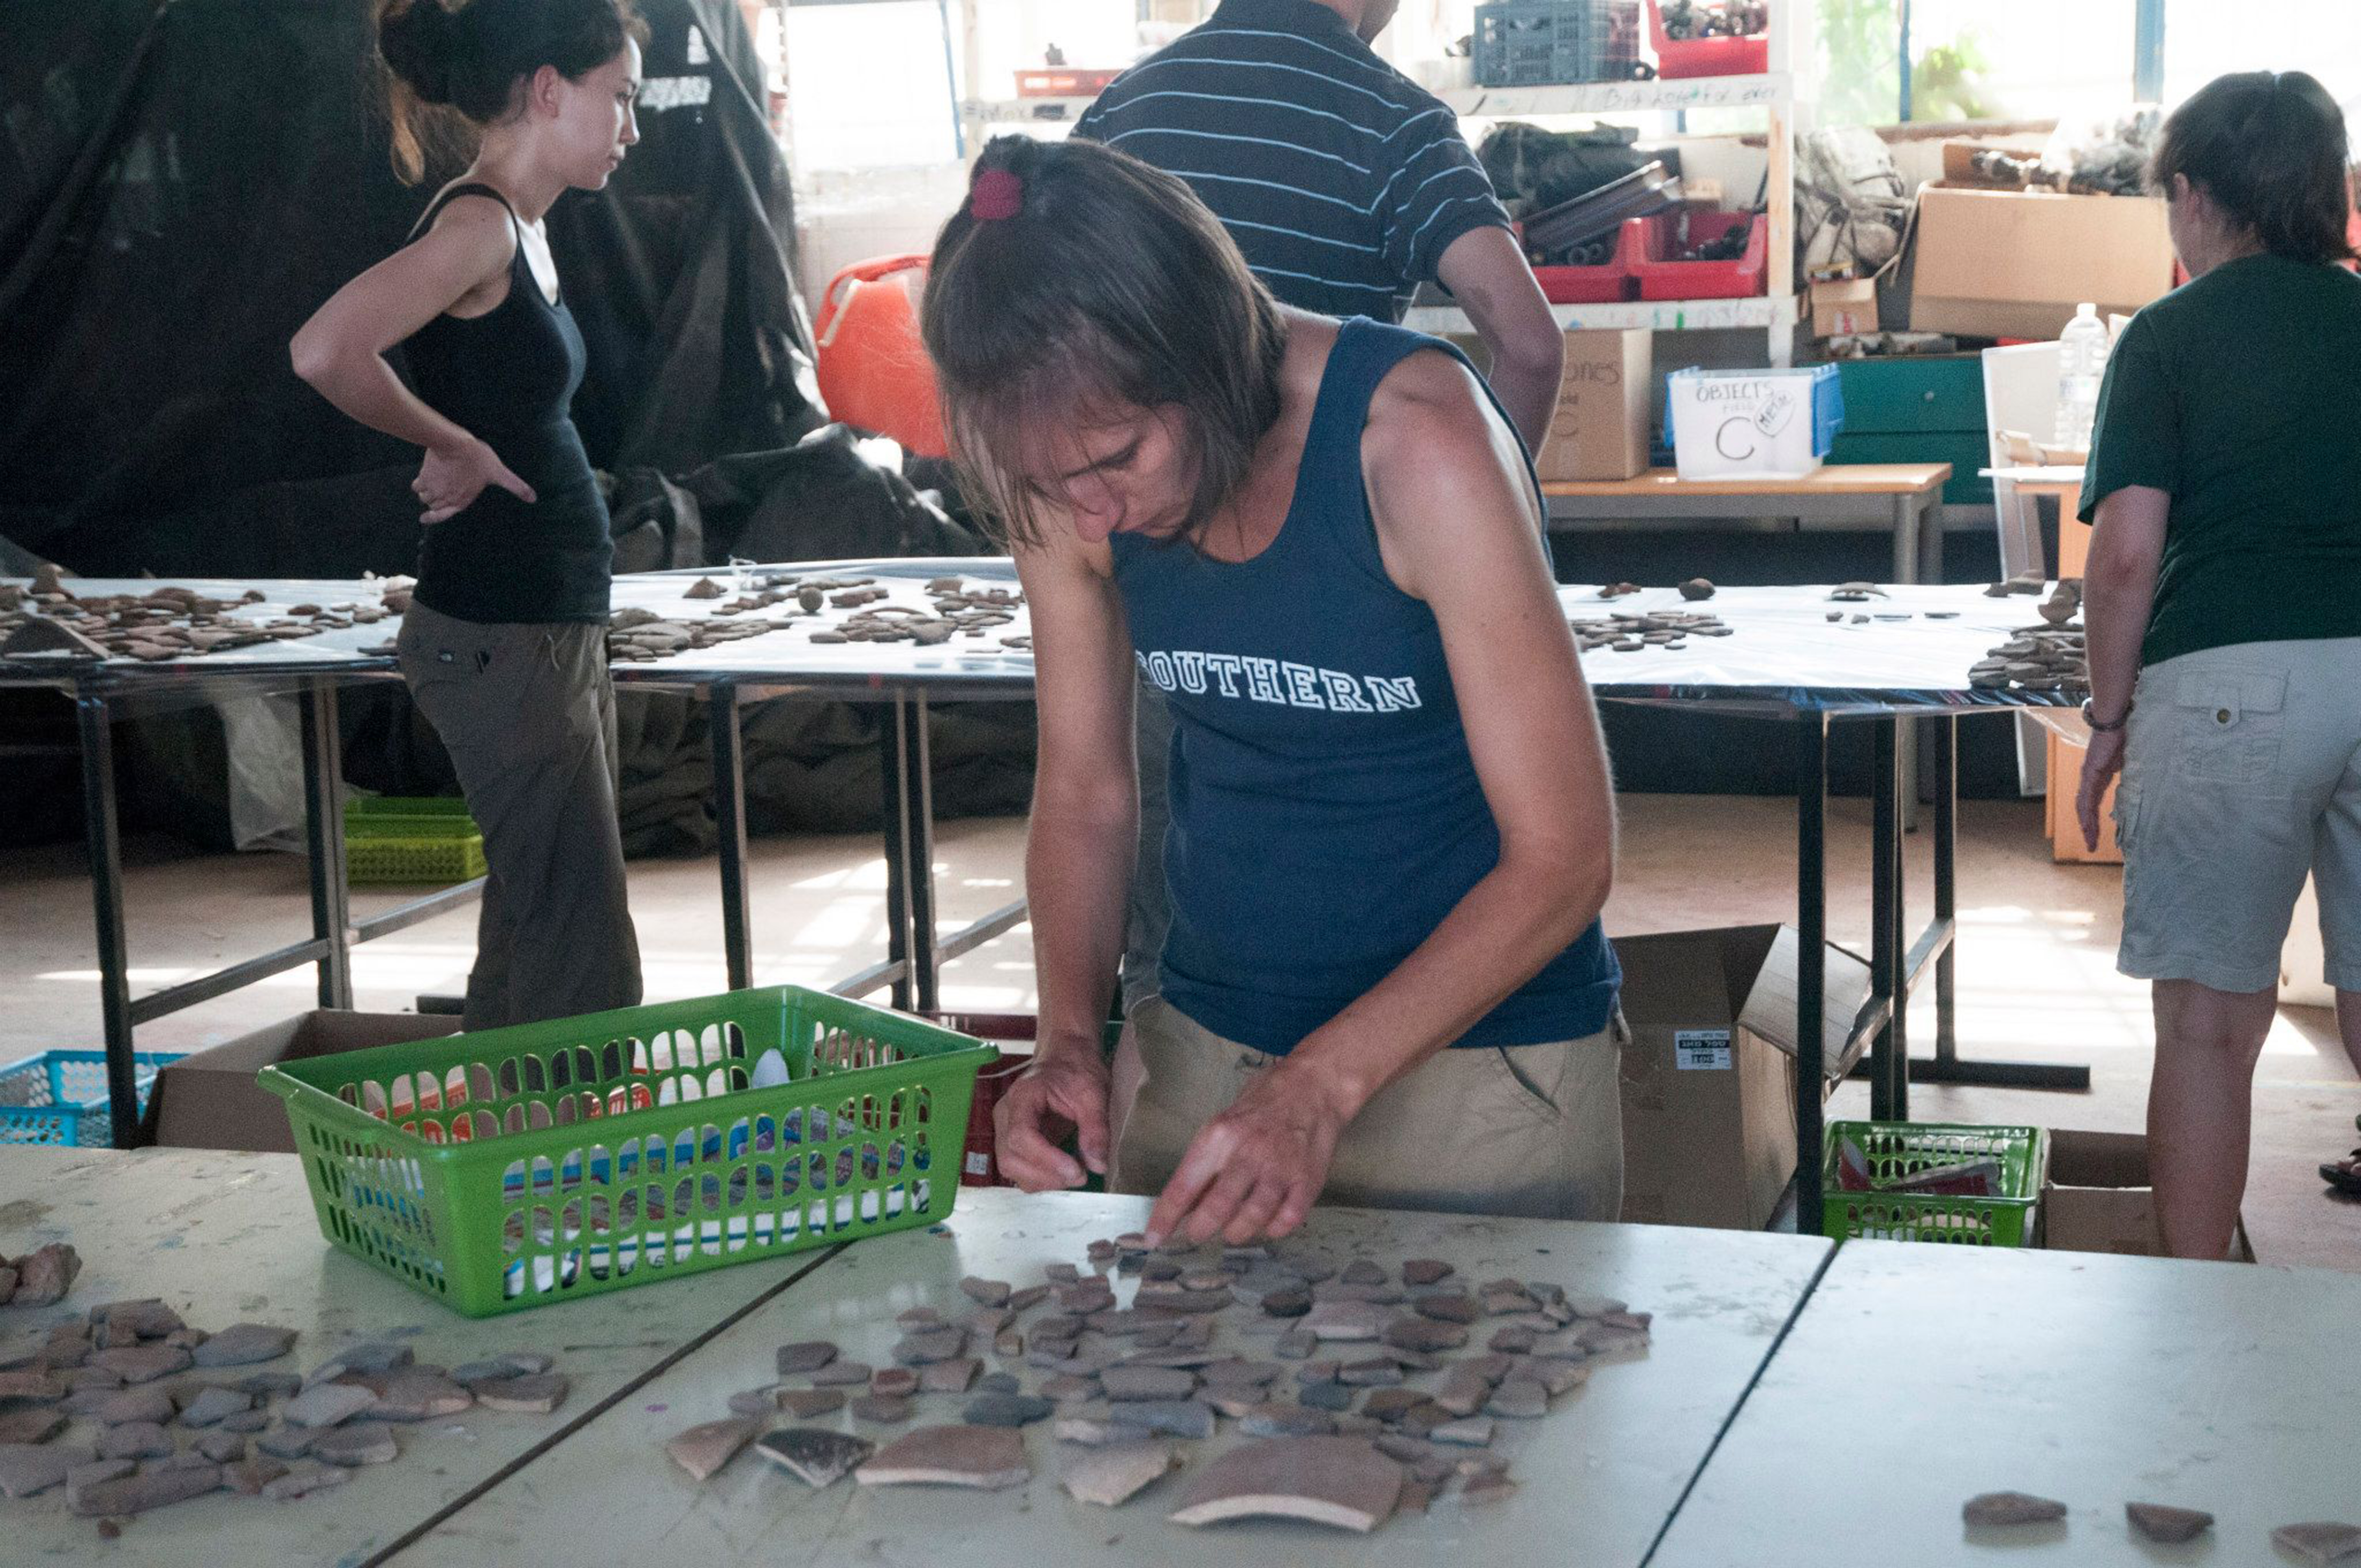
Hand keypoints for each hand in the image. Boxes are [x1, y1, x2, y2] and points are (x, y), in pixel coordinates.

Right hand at [414, 436, 534, 524]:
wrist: (456, 444)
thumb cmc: (479, 459)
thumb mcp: (500, 473)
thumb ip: (515, 486)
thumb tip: (534, 498)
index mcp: (461, 500)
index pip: (444, 515)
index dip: (434, 518)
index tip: (424, 518)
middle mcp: (445, 498)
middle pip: (433, 504)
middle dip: (435, 500)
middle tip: (440, 489)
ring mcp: (433, 488)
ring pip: (424, 496)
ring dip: (427, 492)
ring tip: (434, 482)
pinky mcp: (423, 476)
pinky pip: (416, 485)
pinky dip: (419, 483)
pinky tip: (424, 476)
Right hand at [992, 1049, 1110, 1190]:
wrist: (1065, 1056)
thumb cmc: (1077, 1069)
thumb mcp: (1094, 1093)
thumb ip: (1096, 1129)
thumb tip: (1098, 1165)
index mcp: (1023, 1096)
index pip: (1021, 1136)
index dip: (1046, 1159)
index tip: (1076, 1170)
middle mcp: (1006, 1113)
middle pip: (1010, 1157)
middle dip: (1046, 1175)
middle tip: (1080, 1175)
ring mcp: (1005, 1127)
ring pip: (1010, 1167)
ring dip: (1042, 1180)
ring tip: (1074, 1174)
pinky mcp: (1012, 1139)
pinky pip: (1017, 1167)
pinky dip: (1039, 1177)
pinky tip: (1062, 1172)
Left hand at [1145, 1057, 1352, 1247]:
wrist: (1314, 1084)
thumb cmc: (1263, 1101)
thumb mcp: (1224, 1122)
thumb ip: (1207, 1161)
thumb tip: (1187, 1202)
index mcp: (1220, 1136)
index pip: (1184, 1185)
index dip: (1165, 1217)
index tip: (1152, 1238)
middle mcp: (1249, 1152)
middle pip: (1218, 1207)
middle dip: (1201, 1229)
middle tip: (1197, 1234)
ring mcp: (1281, 1167)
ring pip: (1254, 1217)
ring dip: (1237, 1232)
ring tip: (1232, 1231)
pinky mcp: (1308, 1178)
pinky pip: (1289, 1218)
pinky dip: (1275, 1229)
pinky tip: (1268, 1225)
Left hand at [2076, 725, 2127, 851]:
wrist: (2115, 719)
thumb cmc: (2125, 734)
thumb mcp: (2131, 759)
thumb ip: (2132, 772)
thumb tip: (2144, 783)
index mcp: (2100, 775)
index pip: (2094, 801)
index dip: (2094, 818)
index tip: (2096, 833)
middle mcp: (2091, 777)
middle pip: (2087, 807)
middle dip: (2089, 827)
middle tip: (2091, 846)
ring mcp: (2089, 775)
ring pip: (2084, 805)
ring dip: (2087, 824)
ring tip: (2090, 841)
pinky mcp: (2090, 771)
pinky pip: (2087, 795)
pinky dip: (2086, 811)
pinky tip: (2086, 824)